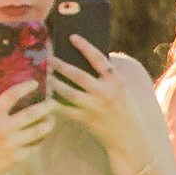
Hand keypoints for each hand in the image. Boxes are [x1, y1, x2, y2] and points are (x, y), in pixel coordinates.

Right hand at [0, 85, 54, 174]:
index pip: (12, 95)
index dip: (25, 87)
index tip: (34, 83)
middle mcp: (4, 128)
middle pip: (32, 113)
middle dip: (46, 106)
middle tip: (53, 102)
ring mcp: (11, 144)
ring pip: (38, 132)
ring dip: (47, 124)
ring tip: (51, 120)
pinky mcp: (15, 158)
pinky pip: (33, 147)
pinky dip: (39, 141)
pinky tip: (41, 138)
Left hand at [53, 46, 150, 164]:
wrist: (129, 138)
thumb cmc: (123, 109)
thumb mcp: (121, 89)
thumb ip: (107, 74)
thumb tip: (85, 56)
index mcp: (116, 81)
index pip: (98, 58)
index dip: (84, 46)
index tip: (71, 36)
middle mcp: (106, 93)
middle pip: (78, 75)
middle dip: (61, 65)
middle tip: (49, 57)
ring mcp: (95, 108)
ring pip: (69, 92)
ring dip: (55, 82)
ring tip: (46, 75)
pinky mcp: (87, 120)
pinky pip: (66, 110)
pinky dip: (55, 103)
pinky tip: (46, 96)